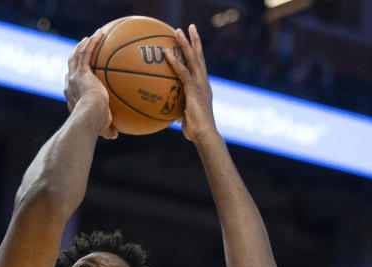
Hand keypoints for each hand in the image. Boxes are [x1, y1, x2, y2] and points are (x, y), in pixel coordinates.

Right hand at [65, 29, 116, 138]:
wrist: (89, 115)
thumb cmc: (95, 124)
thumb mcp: (103, 127)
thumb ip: (108, 129)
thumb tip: (116, 135)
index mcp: (73, 98)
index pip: (71, 86)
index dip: (74, 79)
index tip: (80, 74)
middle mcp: (70, 86)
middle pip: (70, 69)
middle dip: (75, 59)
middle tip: (81, 52)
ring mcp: (74, 78)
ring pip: (75, 57)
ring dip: (81, 47)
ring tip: (88, 38)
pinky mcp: (81, 72)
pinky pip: (86, 53)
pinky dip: (91, 43)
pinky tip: (99, 34)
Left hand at [165, 25, 217, 142]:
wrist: (204, 135)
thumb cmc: (195, 130)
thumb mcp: (186, 118)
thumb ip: (180, 111)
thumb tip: (172, 114)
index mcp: (203, 87)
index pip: (199, 66)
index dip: (196, 52)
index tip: (192, 41)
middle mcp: (203, 82)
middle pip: (199, 56)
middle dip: (195, 41)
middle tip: (190, 27)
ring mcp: (200, 84)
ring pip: (193, 59)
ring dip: (185, 44)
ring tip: (178, 30)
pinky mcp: (193, 90)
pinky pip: (182, 72)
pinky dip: (175, 62)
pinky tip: (167, 53)